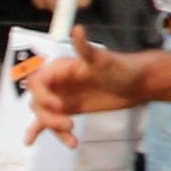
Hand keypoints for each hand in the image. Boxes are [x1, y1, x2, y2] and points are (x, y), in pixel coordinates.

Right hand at [23, 28, 146, 146]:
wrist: (139, 84)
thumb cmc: (122, 68)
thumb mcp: (103, 60)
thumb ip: (86, 48)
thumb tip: (77, 29)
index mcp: (60, 68)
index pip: (37, 82)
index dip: (43, 95)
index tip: (59, 106)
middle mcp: (57, 83)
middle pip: (38, 102)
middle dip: (50, 116)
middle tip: (69, 124)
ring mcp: (62, 97)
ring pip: (44, 115)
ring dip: (53, 127)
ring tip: (71, 137)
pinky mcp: (69, 110)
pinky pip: (49, 121)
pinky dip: (40, 131)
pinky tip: (31, 141)